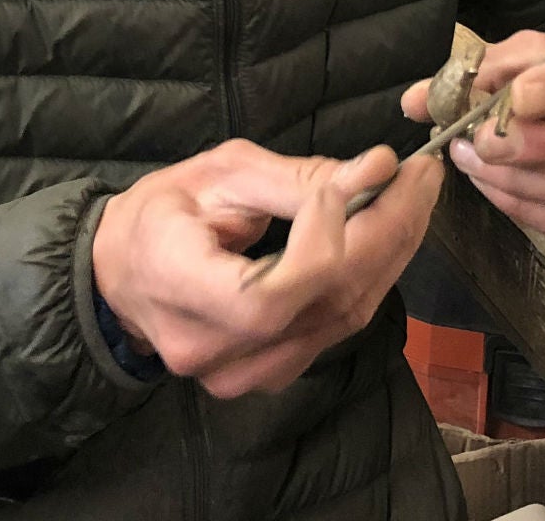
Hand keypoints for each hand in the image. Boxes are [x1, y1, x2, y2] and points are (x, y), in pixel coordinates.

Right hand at [92, 139, 441, 399]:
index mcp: (179, 289)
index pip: (266, 296)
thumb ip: (297, 178)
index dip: (321, 245)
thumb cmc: (162, 212)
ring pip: (343, 320)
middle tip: (421, 177)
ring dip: (392, 254)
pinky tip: (389, 236)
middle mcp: (211, 350)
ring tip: (415, 197)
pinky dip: (371, 279)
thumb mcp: (217, 173)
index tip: (348, 182)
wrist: (123, 273)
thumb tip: (379, 169)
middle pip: (322, 305)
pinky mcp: (270, 376)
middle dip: (387, 233)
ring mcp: (242, 374)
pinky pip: (337, 329)